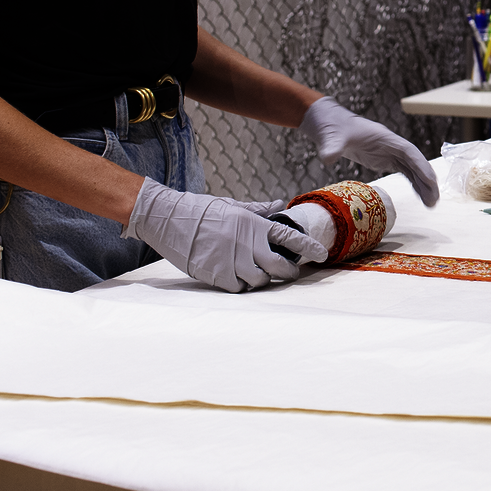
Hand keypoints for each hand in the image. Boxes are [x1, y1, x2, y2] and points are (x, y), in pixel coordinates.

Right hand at [123, 179, 326, 291]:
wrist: (169, 218)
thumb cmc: (201, 210)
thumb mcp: (233, 205)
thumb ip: (258, 209)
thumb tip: (279, 203)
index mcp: (253, 224)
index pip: (289, 237)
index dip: (308, 247)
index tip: (321, 254)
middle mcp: (247, 244)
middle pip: (280, 267)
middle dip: (289, 272)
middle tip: (289, 272)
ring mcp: (232, 261)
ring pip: (260, 281)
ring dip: (262, 279)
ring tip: (256, 273)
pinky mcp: (217, 275)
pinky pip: (238, 288)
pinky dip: (240, 285)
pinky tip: (234, 277)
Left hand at [300, 96, 439, 206]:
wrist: (328, 122)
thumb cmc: (333, 126)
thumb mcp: (331, 137)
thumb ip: (332, 147)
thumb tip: (328, 158)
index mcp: (384, 137)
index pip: (408, 151)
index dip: (421, 165)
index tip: (431, 180)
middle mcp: (391, 145)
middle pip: (415, 162)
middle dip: (426, 179)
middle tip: (435, 199)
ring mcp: (388, 152)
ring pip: (412, 169)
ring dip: (423, 185)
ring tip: (432, 204)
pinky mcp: (383, 159)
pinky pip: (403, 172)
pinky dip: (413, 183)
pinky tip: (420, 196)